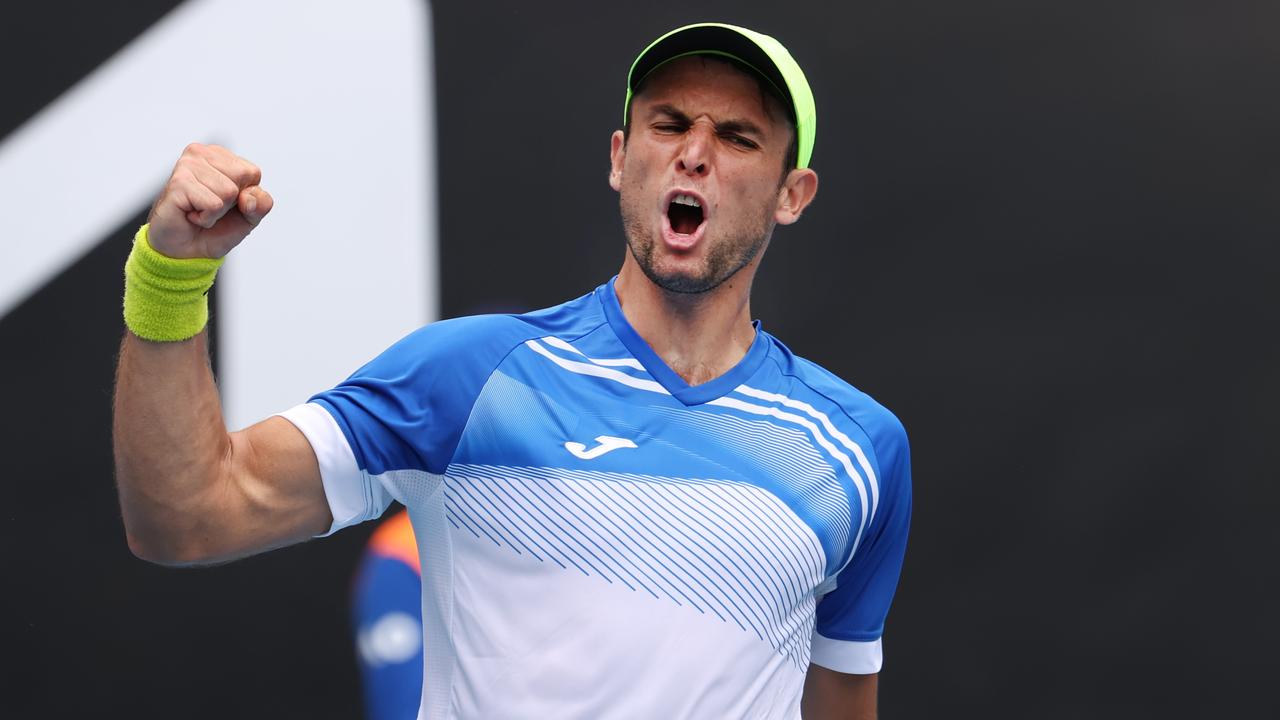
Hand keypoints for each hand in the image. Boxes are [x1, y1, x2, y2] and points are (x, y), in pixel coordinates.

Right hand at [147, 143, 273, 258]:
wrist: (184, 251)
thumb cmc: (214, 229)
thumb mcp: (250, 216)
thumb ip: (262, 203)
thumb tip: (249, 197)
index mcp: (220, 156)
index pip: (253, 173)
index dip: (244, 196)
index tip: (225, 203)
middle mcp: (201, 154)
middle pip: (242, 179)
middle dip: (231, 203)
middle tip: (209, 207)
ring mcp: (187, 165)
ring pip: (228, 192)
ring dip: (216, 212)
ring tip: (199, 211)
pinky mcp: (178, 182)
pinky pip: (213, 204)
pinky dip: (206, 218)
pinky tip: (191, 215)